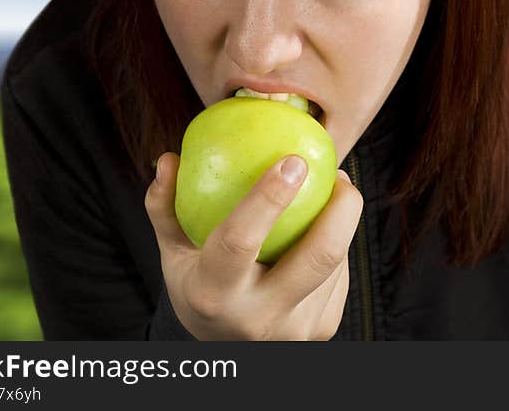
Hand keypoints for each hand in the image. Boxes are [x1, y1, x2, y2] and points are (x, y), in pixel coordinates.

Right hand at [145, 152, 362, 339]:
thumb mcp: (174, 252)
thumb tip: (167, 159)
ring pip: (335, 262)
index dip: (269, 197)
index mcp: (214, 295)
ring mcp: (296, 330)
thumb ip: (166, 207)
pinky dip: (335, 245)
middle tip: (338, 175)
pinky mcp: (322, 331)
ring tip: (333, 193)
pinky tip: (327, 226)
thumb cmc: (197, 284)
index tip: (293, 160)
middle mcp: (259, 317)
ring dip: (339, 222)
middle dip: (341, 208)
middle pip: (319, 256)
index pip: (241, 240)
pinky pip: (339, 276)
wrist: (224, 349)